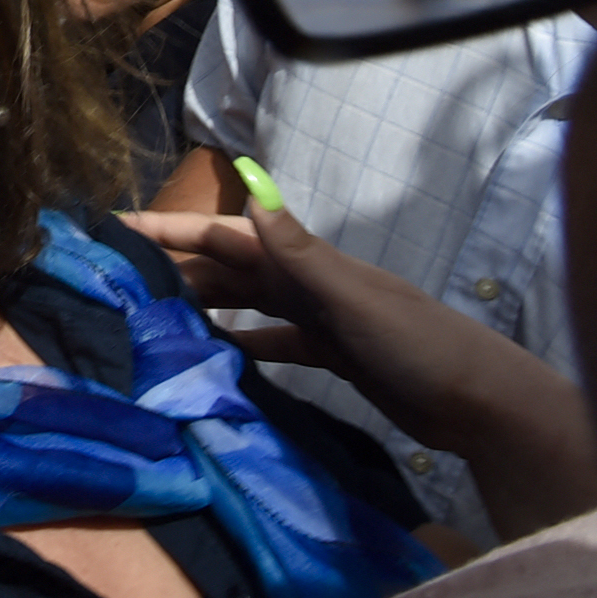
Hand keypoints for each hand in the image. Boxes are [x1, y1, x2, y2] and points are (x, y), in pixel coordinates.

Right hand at [124, 205, 498, 449]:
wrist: (480, 403)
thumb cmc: (420, 347)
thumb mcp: (356, 300)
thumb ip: (303, 253)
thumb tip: (253, 193)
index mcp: (307, 261)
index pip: (225, 234)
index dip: (172, 228)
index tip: (118, 224)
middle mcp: (308, 281)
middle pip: (228, 264)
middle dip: (176, 260)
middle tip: (117, 271)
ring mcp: (320, 317)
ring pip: (246, 300)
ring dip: (202, 297)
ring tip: (152, 307)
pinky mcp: (332, 354)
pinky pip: (273, 341)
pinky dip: (242, 341)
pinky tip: (216, 352)